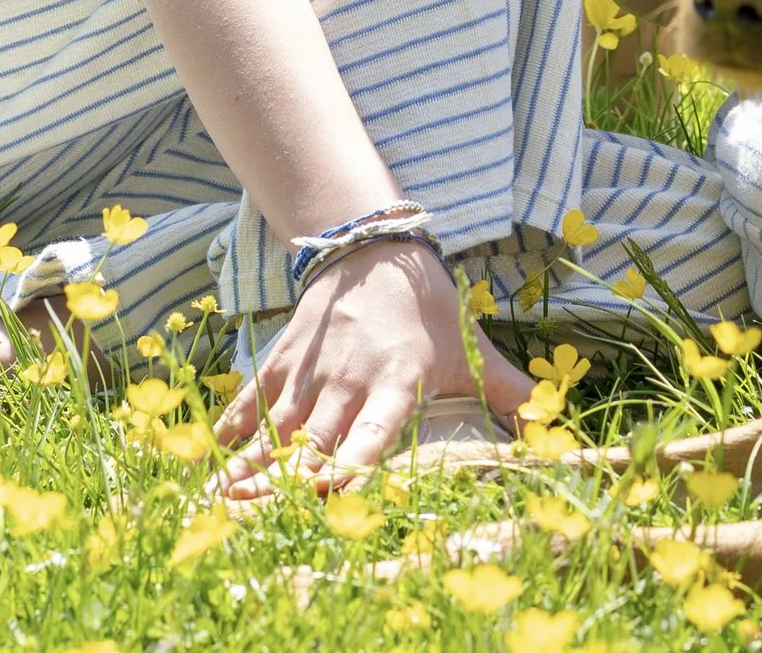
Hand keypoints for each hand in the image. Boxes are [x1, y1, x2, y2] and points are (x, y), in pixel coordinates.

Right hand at [212, 240, 534, 496]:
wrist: (376, 246)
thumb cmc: (429, 307)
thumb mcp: (471, 346)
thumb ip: (507, 391)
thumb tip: (550, 426)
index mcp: (397, 382)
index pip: (374, 432)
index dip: (352, 464)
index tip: (330, 493)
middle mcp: (350, 380)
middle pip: (315, 440)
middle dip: (286, 480)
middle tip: (256, 515)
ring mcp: (313, 369)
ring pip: (278, 425)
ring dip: (250, 463)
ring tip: (222, 498)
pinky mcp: (286, 356)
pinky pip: (254, 396)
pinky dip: (232, 425)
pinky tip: (212, 456)